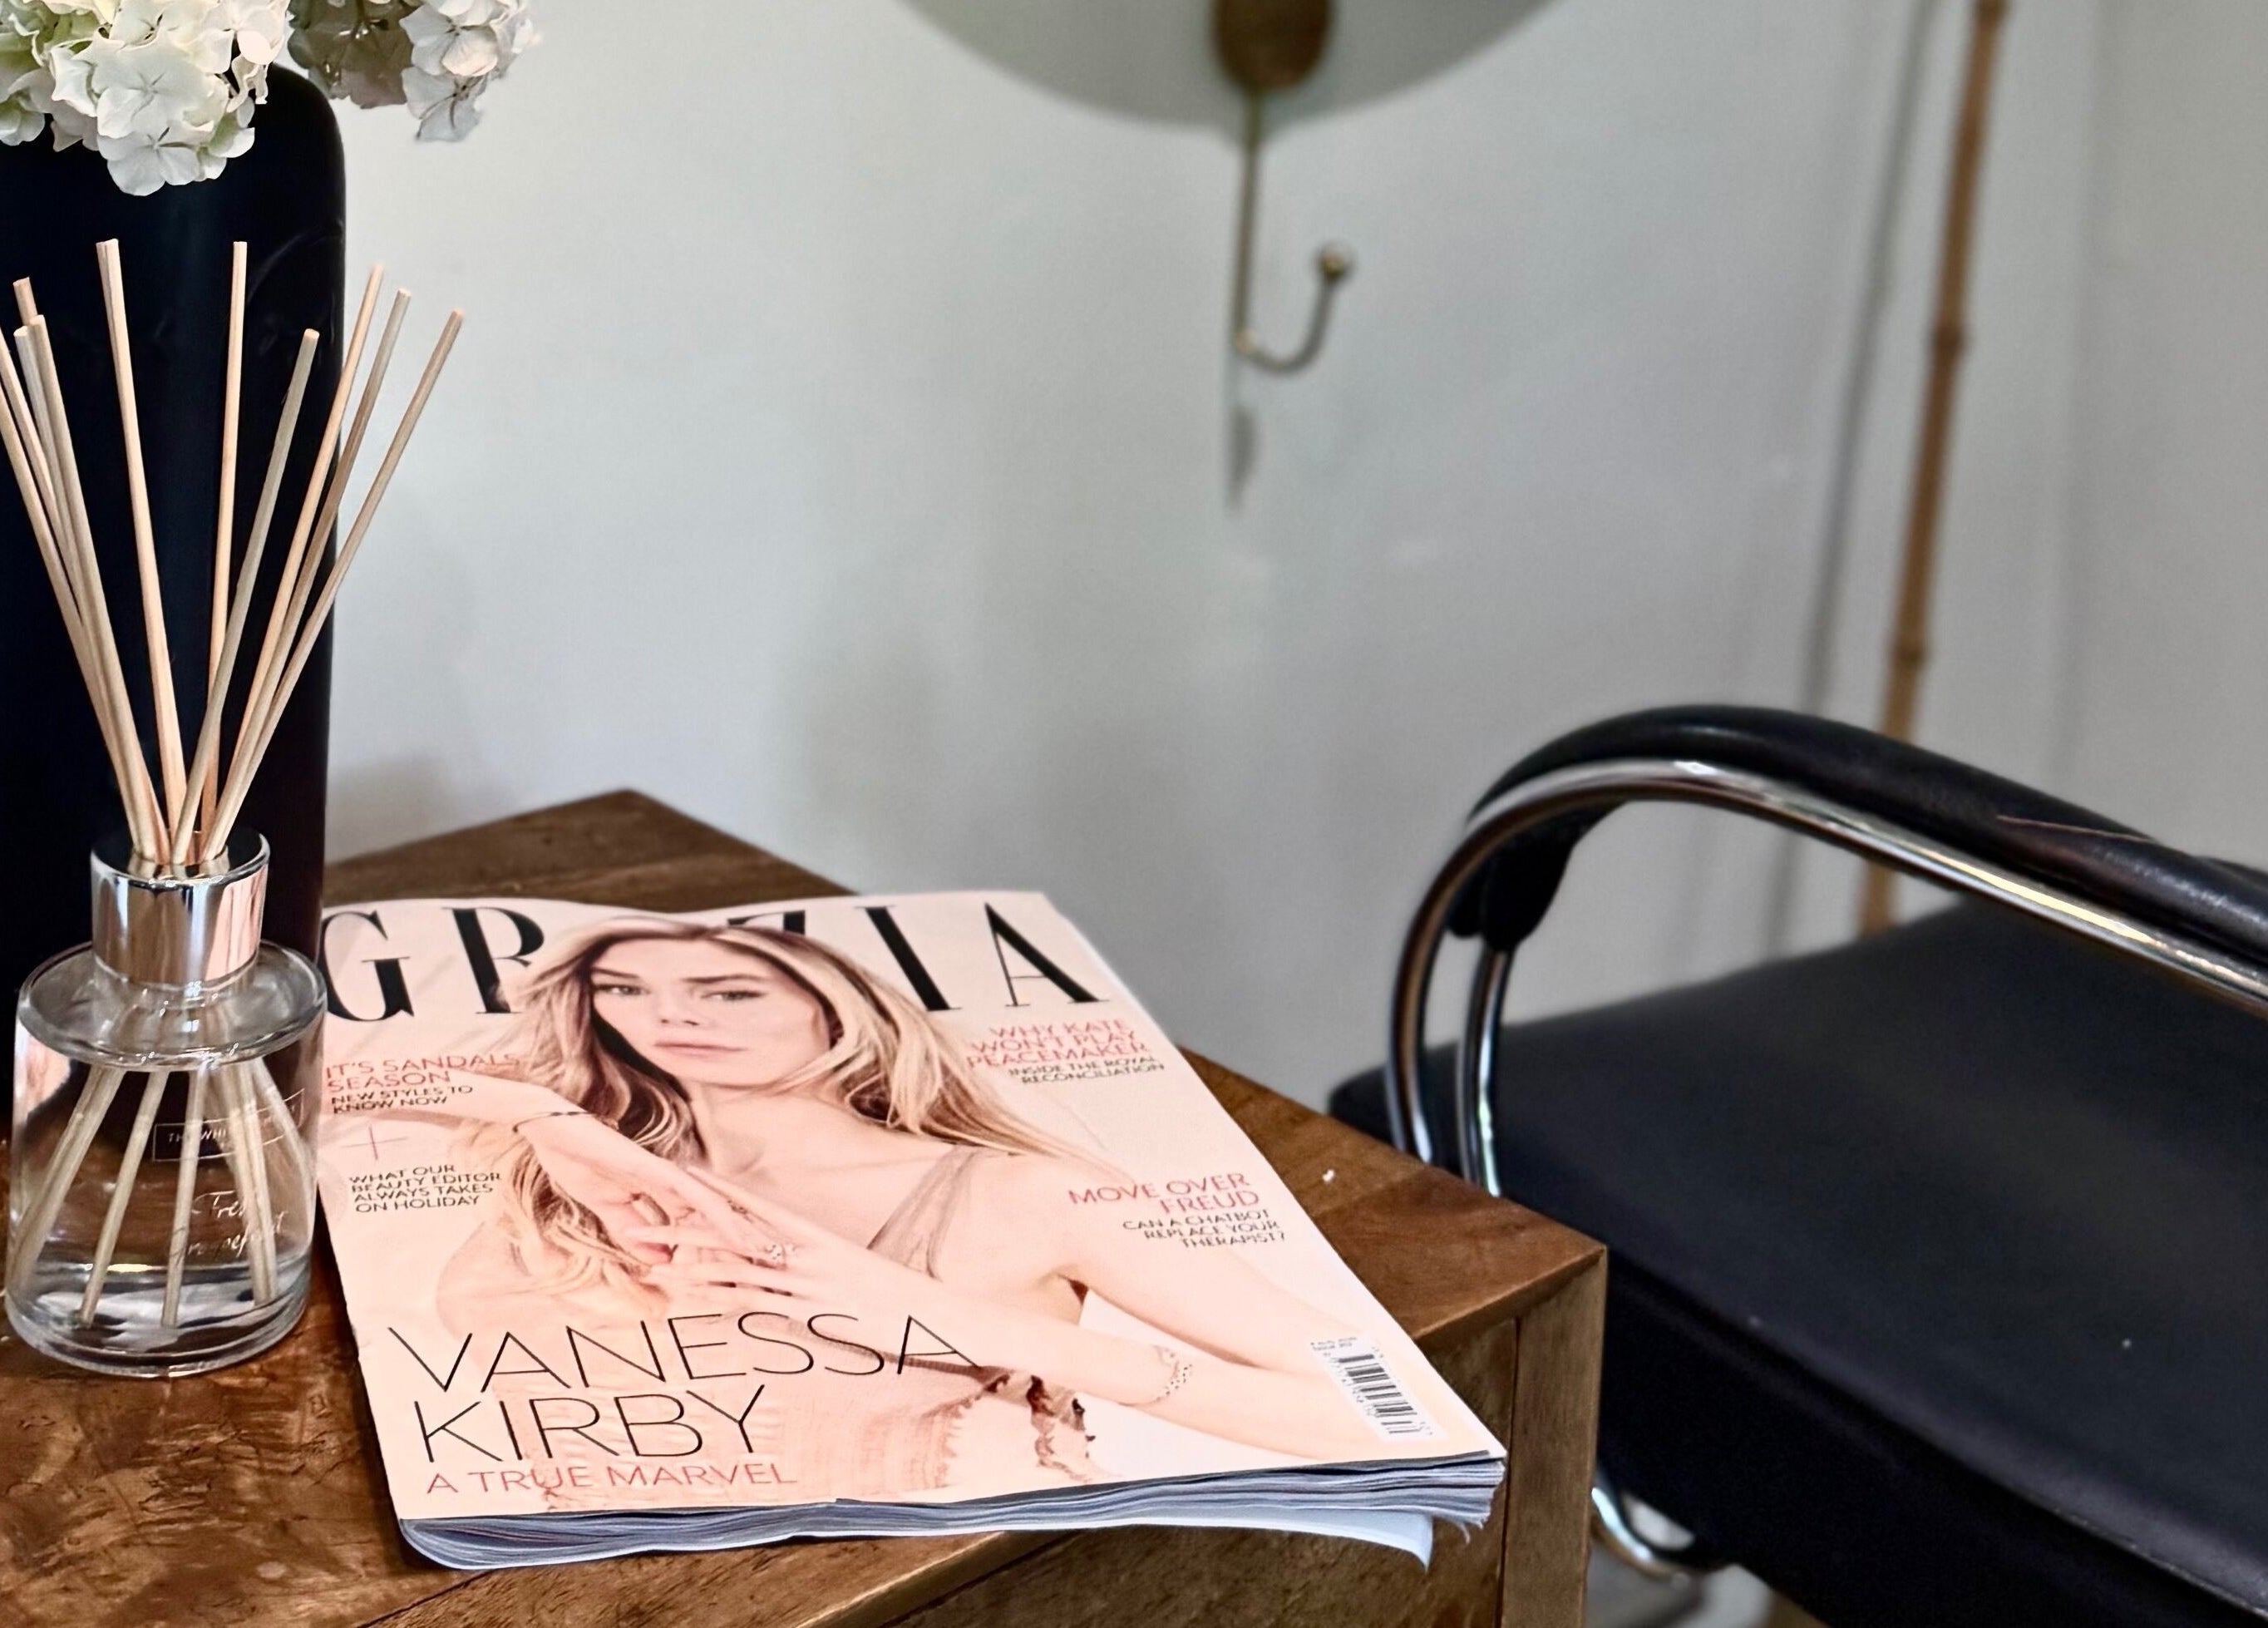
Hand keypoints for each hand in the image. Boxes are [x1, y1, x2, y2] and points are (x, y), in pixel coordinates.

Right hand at [516, 1113, 748, 1264]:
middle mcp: (671, 1181)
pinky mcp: (657, 1170)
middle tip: (772, 1265)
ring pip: (714, 1209)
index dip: (720, 1246)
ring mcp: (667, 1174)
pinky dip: (717, 1218)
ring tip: (767, 1254)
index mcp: (660, 1190)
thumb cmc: (577, 1161)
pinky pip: (695, 1198)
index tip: (744, 1268)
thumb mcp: (608, 1208)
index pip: (698, 1223)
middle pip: (714, 1217)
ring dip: (741, 1233)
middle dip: (741, 1242)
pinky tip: (737, 1237)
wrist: (552, 1132)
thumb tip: (661, 1259)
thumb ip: (633, 1232)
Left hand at [630, 1187, 952, 1329]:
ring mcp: (809, 1284)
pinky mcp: (812, 1314)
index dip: (719, 1190)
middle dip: (685, 1231)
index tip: (682, 1175)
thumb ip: (824, 1268)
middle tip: (643, 1226)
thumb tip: (796, 1269)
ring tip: (651, 1265)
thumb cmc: (903, 1296)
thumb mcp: (860, 1273)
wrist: (938, 1313)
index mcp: (822, 1238)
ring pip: (737, 1269)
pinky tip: (693, 1300)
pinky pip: (757, 1305)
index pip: (760, 1206)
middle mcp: (810, 1254)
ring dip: (690, 1267)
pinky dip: (722, 1300)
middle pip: (736, 1236)